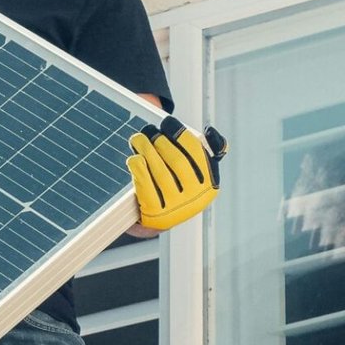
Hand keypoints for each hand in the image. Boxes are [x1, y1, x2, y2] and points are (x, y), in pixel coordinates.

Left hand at [125, 116, 227, 231]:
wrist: (155, 221)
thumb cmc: (175, 188)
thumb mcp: (194, 172)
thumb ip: (204, 151)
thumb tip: (208, 131)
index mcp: (210, 184)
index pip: (196, 152)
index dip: (180, 134)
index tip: (167, 123)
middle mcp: (196, 198)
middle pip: (177, 162)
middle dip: (161, 141)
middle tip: (148, 130)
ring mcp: (177, 209)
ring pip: (161, 172)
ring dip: (147, 151)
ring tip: (137, 139)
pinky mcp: (157, 216)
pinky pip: (146, 187)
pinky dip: (139, 169)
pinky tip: (134, 159)